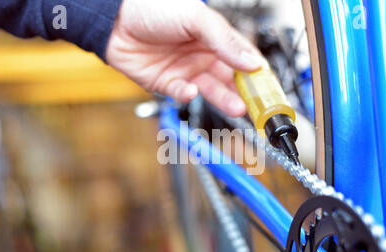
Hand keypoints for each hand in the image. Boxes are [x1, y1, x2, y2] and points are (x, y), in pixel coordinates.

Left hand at [105, 0, 263, 115]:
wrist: (114, 19)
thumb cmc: (153, 8)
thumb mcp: (196, 18)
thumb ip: (224, 41)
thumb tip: (251, 62)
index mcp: (215, 37)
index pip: (244, 57)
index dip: (258, 73)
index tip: (270, 87)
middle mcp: (203, 55)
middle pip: (231, 78)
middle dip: (246, 92)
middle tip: (258, 105)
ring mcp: (186, 70)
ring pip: (211, 90)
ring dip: (225, 100)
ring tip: (238, 108)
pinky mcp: (167, 83)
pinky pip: (182, 94)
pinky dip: (187, 95)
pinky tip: (190, 90)